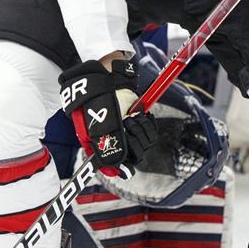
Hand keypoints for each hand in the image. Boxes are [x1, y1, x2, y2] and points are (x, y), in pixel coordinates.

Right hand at [59, 58, 158, 176]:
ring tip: (132, 115)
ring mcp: (130, 133)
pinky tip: (141, 114)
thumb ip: (103, 144)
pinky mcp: (141, 124)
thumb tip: (112, 166)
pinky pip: (152, 132)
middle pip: (136, 155)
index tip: (127, 165)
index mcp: (104, 144)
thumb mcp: (96, 121)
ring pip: (146, 143)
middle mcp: (118, 142)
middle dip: (134, 138)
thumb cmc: (98, 98)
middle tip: (127, 122)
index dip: (124, 167)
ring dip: (141, 128)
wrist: (109, 80)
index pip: (118, 166)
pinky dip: (149, 122)